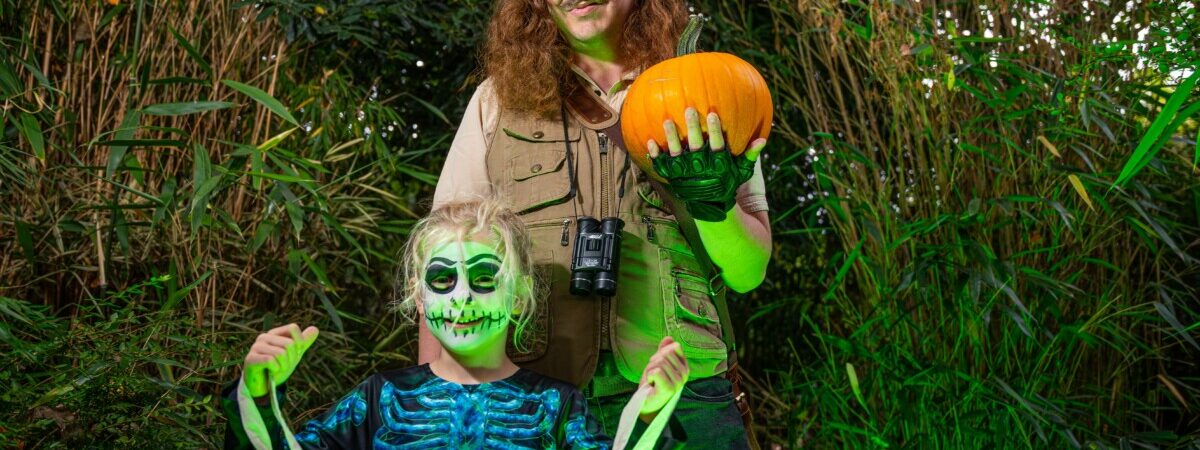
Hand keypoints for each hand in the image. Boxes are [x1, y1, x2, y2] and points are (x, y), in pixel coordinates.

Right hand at [242, 323, 319, 397]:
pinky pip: (270, 361)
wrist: (264, 387)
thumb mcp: (294, 355)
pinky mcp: (250, 358)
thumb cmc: (278, 369)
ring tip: (277, 370)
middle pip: (289, 344)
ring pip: (281, 353)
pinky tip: (271, 372)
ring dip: (283, 366)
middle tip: (283, 366)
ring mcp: (256, 347)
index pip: (293, 328)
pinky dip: (275, 369)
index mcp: (274, 334)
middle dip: (291, 359)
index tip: (294, 355)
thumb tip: (315, 328)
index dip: (299, 343)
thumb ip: (303, 342)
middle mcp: (264, 337)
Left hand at [637, 336, 689, 421]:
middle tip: (654, 375)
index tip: (658, 365)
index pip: (674, 347)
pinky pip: (656, 371)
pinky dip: (649, 376)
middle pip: (665, 353)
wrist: (647, 402)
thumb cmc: (653, 383)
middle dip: (654, 362)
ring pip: (659, 362)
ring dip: (650, 370)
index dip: (661, 352)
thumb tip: (669, 337)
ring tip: (653, 380)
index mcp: (685, 366)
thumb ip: (664, 351)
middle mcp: (685, 374)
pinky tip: (652, 384)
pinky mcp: (669, 388)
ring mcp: (678, 381)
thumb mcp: (658, 363)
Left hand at [647, 108, 766, 221]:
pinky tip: (650, 141)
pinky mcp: (673, 178)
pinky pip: (662, 166)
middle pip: (696, 145)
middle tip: (689, 109)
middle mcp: (701, 168)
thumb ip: (750, 156)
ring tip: (667, 120)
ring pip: (677, 153)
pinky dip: (656, 155)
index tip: (712, 114)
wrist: (711, 208)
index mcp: (718, 164)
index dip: (714, 130)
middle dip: (692, 127)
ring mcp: (685, 174)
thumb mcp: (742, 172)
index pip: (716, 145)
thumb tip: (763, 140)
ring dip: (672, 137)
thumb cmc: (727, 184)